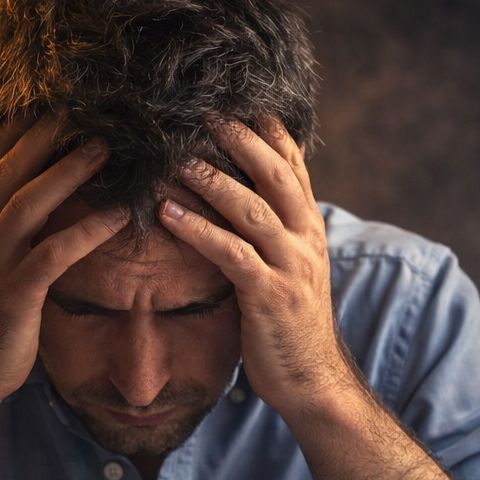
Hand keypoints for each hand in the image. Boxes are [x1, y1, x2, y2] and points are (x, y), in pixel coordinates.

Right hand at [0, 117, 128, 405]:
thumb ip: (4, 227)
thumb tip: (29, 193)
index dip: (21, 126)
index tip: (55, 97)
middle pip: (10, 170)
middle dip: (47, 134)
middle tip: (88, 104)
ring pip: (28, 203)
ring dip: (69, 172)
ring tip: (107, 147)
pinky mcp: (13, 294)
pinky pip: (53, 254)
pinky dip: (86, 231)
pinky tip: (118, 216)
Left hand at [158, 118, 358, 418]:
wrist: (313, 381)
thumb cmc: (290, 326)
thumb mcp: (288, 269)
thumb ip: (271, 232)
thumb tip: (240, 199)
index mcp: (310, 227)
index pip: (293, 165)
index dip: (267, 130)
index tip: (238, 98)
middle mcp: (306, 239)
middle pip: (275, 173)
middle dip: (240, 139)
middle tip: (204, 111)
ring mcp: (291, 266)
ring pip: (251, 208)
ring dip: (211, 178)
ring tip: (174, 157)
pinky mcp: (269, 295)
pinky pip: (230, 252)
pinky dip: (197, 228)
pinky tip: (166, 211)